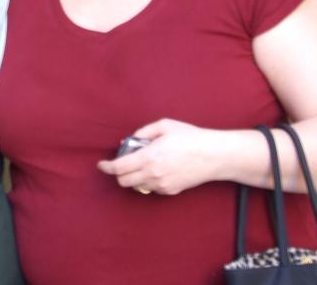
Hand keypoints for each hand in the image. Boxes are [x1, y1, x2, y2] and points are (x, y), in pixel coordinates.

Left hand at [96, 119, 224, 195]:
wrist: (215, 156)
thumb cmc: (191, 137)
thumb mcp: (164, 126)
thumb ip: (142, 133)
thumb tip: (128, 141)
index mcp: (150, 156)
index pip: (119, 167)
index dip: (107, 167)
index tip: (101, 165)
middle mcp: (154, 174)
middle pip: (124, 181)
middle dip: (118, 173)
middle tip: (122, 162)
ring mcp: (162, 185)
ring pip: (137, 186)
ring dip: (134, 177)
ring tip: (144, 162)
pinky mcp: (171, 191)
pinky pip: (151, 188)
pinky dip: (148, 180)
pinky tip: (157, 169)